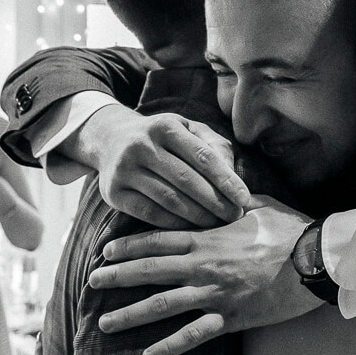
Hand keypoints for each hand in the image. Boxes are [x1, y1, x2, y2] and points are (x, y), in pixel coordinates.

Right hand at [77, 104, 250, 228]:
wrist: (110, 139)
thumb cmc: (163, 138)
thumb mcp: (188, 130)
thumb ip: (215, 147)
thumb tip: (233, 178)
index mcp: (165, 126)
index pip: (203, 156)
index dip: (226, 179)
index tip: (244, 198)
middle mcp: (141, 145)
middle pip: (187, 179)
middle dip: (216, 201)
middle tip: (235, 216)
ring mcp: (124, 169)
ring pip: (169, 198)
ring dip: (198, 216)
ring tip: (218, 224)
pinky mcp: (113, 193)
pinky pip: (149, 213)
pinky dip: (174, 223)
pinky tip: (192, 228)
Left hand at [92, 197, 320, 354]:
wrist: (317, 259)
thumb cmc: (292, 229)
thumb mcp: (259, 205)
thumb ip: (234, 201)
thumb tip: (224, 187)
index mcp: (208, 238)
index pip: (157, 240)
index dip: (128, 247)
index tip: (105, 253)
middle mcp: (204, 266)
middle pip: (149, 272)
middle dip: (116, 278)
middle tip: (90, 283)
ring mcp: (215, 294)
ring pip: (162, 306)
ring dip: (130, 315)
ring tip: (105, 324)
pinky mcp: (232, 317)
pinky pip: (194, 335)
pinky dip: (169, 347)